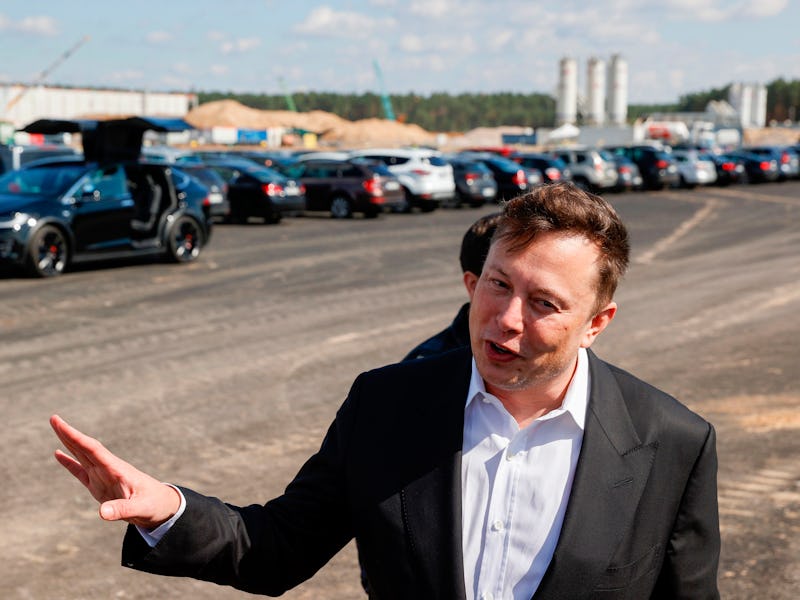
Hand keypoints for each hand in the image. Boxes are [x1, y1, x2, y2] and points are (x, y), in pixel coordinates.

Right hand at [50, 414, 180, 529]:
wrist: (161, 507)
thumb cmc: (153, 505)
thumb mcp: (140, 508)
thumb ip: (121, 509)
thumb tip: (102, 512)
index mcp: (116, 469)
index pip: (93, 450)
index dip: (77, 438)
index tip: (63, 425)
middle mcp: (107, 469)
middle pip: (85, 448)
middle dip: (69, 434)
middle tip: (54, 418)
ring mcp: (102, 476)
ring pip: (82, 455)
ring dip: (68, 443)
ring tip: (56, 427)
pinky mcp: (99, 485)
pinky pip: (80, 471)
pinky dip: (69, 462)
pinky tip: (58, 453)